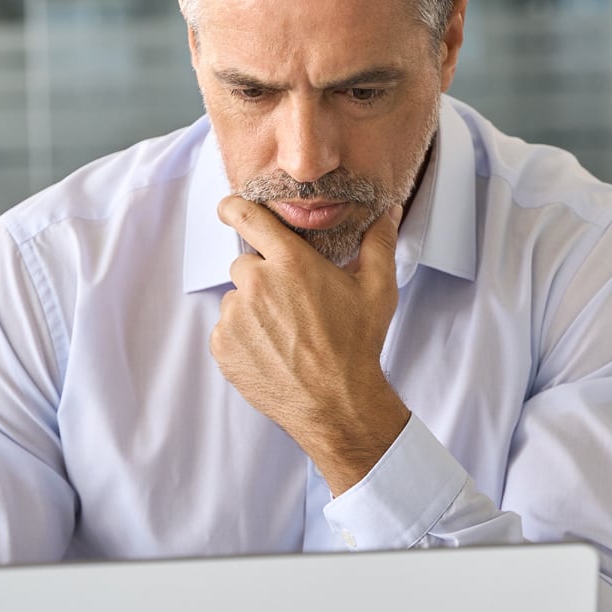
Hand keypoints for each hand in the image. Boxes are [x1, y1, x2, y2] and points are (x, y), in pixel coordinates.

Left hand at [210, 197, 409, 494]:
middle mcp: (257, 284)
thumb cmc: (356, 346)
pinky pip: (226, 330)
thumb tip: (388, 213)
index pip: (247, 217)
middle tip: (292, 305)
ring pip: (236, 299)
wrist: (335, 403)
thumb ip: (379, 244)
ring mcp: (236, 316)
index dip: (234, 208)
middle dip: (264, 278)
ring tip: (285, 334)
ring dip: (253, 310)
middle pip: (245, 264)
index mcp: (291, 262)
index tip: (229, 208)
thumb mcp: (377, 291)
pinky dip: (243, 337)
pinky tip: (272, 351)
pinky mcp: (223, 346)